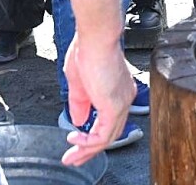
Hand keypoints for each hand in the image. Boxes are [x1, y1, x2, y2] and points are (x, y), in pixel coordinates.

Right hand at [61, 32, 134, 166]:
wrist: (95, 36)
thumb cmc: (88, 49)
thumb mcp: (79, 82)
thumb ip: (80, 103)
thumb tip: (80, 121)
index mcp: (118, 90)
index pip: (110, 122)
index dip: (92, 136)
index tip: (76, 143)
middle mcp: (124, 97)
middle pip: (111, 134)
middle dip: (89, 150)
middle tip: (73, 158)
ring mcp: (121, 102)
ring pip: (108, 138)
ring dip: (87, 150)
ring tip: (71, 156)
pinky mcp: (114, 105)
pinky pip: (104, 135)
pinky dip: (88, 142)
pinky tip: (76, 139)